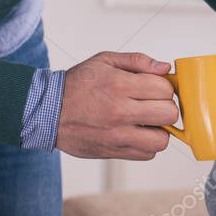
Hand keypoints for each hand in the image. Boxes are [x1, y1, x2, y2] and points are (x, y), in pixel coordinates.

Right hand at [56, 52, 179, 160]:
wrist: (46, 112)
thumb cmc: (77, 85)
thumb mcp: (104, 61)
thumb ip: (138, 61)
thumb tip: (165, 68)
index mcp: (119, 85)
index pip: (165, 89)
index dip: (164, 87)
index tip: (154, 88)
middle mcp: (120, 112)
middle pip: (169, 114)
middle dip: (165, 107)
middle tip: (153, 105)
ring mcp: (117, 135)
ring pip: (162, 139)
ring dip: (159, 130)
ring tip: (147, 122)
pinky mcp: (113, 152)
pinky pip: (147, 154)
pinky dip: (146, 145)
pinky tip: (135, 133)